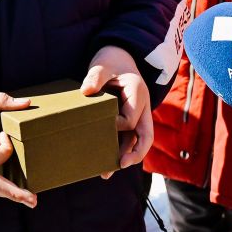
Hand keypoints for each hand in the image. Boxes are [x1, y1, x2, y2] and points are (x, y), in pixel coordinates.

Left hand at [83, 45, 151, 174]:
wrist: (118, 58)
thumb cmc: (111, 61)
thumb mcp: (102, 64)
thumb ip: (95, 76)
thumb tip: (86, 90)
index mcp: (138, 93)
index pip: (131, 119)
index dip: (116, 125)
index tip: (101, 122)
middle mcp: (142, 107)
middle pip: (145, 136)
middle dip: (135, 153)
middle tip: (120, 164)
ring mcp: (137, 116)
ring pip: (136, 143)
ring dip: (125, 158)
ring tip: (105, 174)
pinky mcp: (129, 121)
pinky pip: (128, 140)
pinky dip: (119, 152)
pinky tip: (105, 166)